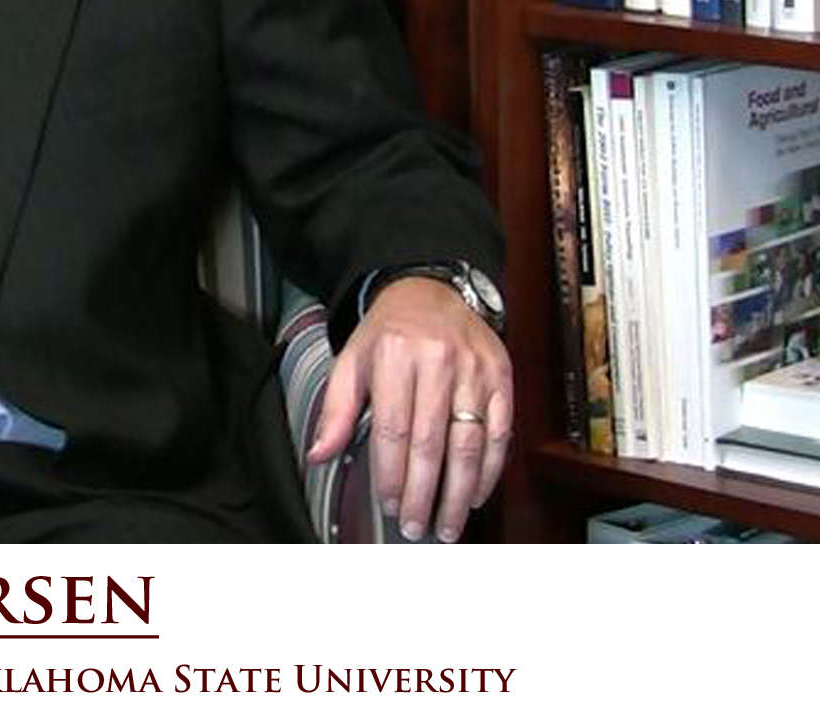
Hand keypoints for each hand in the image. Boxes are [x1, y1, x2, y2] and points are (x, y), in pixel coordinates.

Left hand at [307, 276, 512, 541]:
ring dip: (459, 492)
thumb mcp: (351, 361)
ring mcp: (474, 369)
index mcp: (395, 356)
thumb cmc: (388, 333)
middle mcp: (438, 361)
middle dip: (424, 494)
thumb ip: (335, 410)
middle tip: (417, 527)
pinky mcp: (501, 376)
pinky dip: (490, 470)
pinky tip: (475, 495)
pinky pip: (500, 431)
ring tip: (446, 524)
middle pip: (431, 443)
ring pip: (470, 443)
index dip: (392, 475)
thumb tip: (318, 454)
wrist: (429, 291)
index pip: (393, 430)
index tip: (390, 505)